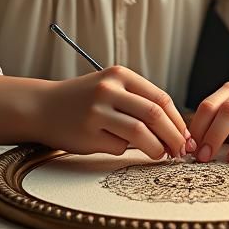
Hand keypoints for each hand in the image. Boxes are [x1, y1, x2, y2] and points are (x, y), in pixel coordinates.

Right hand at [35, 65, 191, 159]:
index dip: (178, 121)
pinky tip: (116, 145)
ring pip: (140, 133)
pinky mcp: (87, 134)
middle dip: (173, 137)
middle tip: (180, 151)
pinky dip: (125, 150)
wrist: (43, 107)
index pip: (160, 98)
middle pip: (154, 114)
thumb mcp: (111, 88)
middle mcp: (108, 89)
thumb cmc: (84, 100)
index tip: (186, 137)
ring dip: (156, 148)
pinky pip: (118, 147)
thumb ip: (139, 102)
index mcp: (120, 74)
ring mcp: (97, 112)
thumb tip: (176, 131)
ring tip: (159, 154)